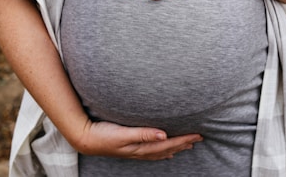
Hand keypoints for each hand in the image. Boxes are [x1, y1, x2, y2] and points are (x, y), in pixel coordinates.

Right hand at [75, 120, 202, 159]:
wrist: (85, 139)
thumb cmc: (103, 134)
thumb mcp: (123, 134)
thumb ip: (143, 134)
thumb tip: (164, 135)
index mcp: (141, 146)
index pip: (167, 144)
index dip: (183, 139)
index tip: (197, 135)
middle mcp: (140, 150)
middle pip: (167, 148)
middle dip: (184, 143)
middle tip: (199, 138)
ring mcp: (136, 151)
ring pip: (161, 151)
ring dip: (175, 147)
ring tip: (187, 145)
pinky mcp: (130, 148)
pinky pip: (152, 152)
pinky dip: (162, 152)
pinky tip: (165, 152)